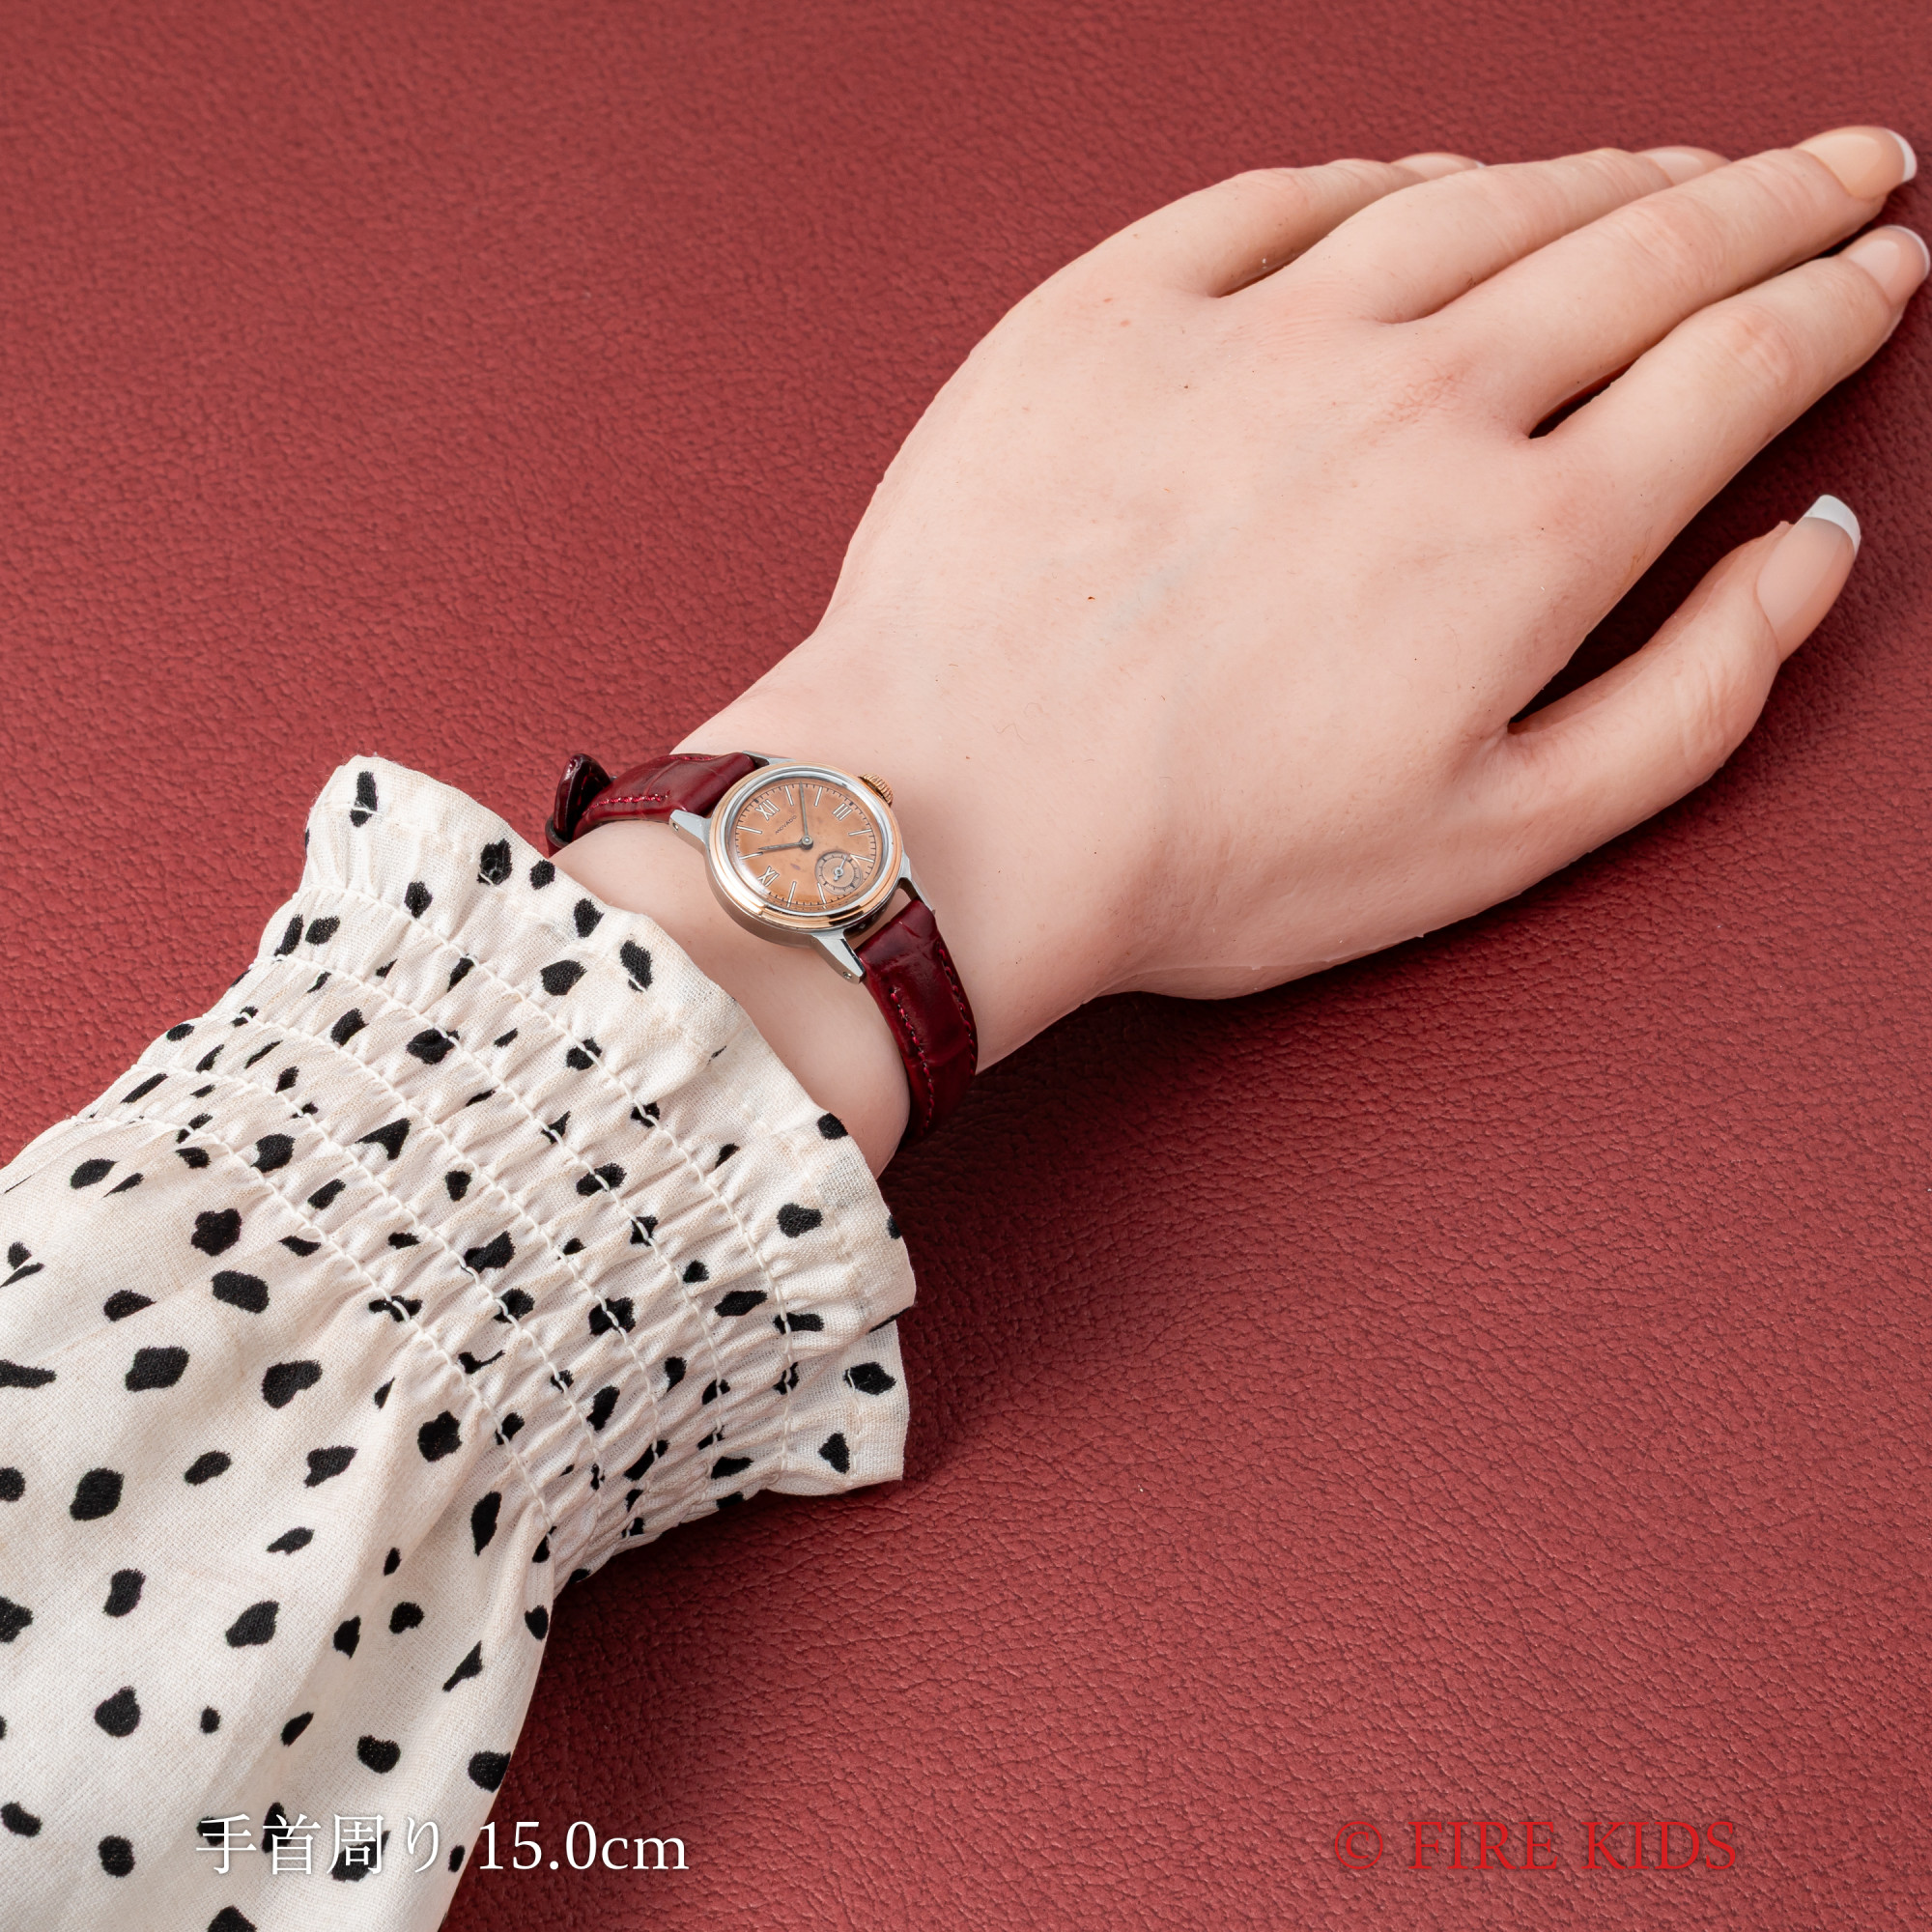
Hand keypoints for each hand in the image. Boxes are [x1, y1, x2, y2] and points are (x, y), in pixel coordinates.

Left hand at [566, 129, 1924, 1169]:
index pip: (1739, 361)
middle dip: (1770, 199)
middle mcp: (1414, 396)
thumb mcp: (1496, 842)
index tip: (1881, 267)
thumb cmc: (1209, 861)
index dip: (1836, 299)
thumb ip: (1690, 699)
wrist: (956, 818)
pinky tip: (1420, 190)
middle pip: (1643, 247)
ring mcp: (1255, 333)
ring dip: (1599, 175)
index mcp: (1524, 534)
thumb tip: (1805, 552)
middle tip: (1837, 170)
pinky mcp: (1112, 309)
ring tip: (1661, 173)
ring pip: (1479, 202)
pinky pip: (1284, 194)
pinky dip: (1384, 179)